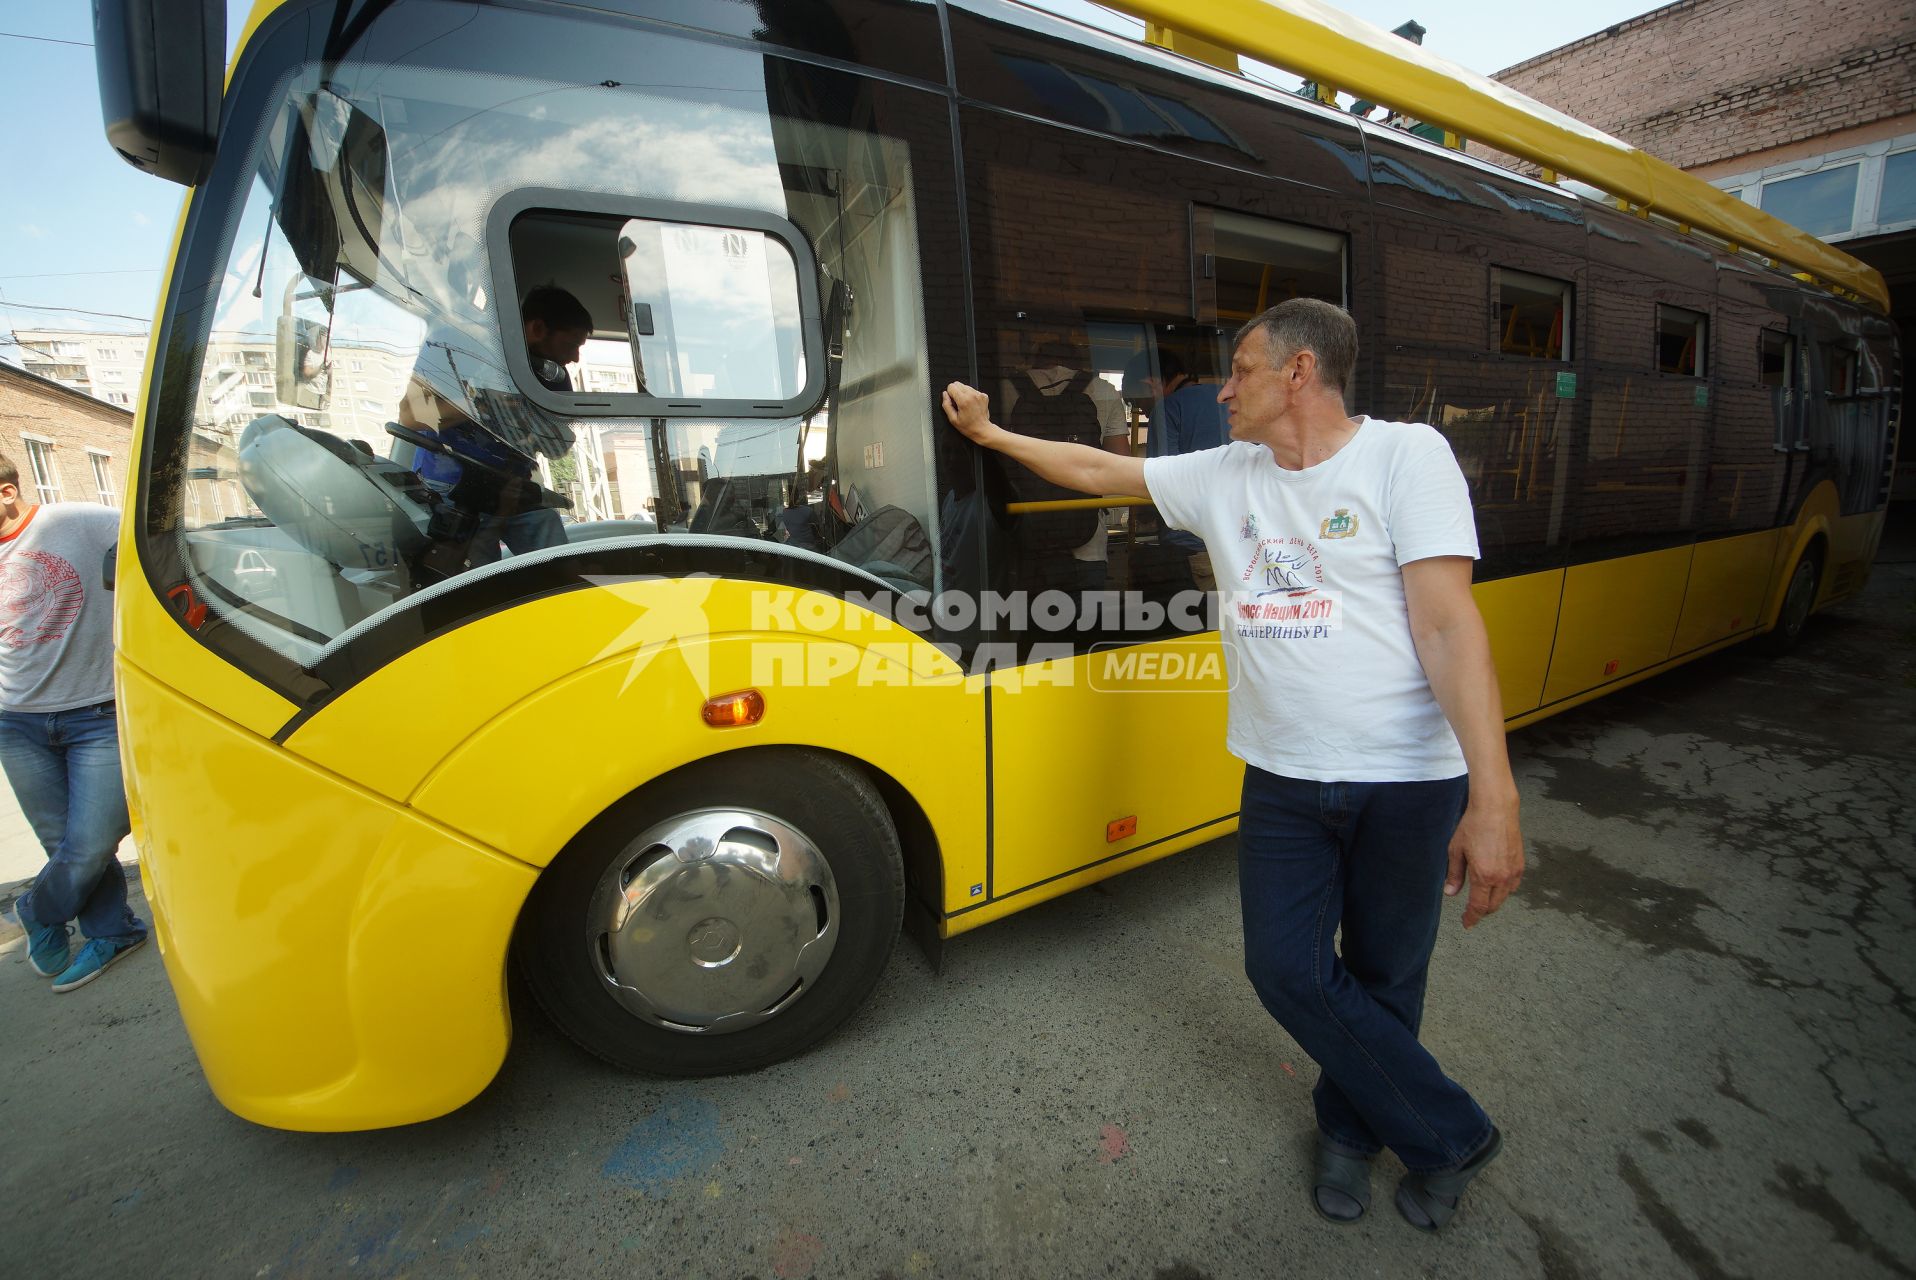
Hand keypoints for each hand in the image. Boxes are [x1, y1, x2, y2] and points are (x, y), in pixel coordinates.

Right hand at [941, 382, 1000, 446]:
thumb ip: (946, 405)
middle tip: (958, 404)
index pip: (951, 386)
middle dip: (956, 392)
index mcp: (964, 400)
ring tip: (965, 405)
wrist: (982, 429)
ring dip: (963, 393)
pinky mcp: (984, 395)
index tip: (953, 402)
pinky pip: (973, 390)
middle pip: (958, 384)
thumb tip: (944, 395)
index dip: (950, 394)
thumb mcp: (952, 419)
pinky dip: (971, 395)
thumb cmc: (969, 427)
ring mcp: (979, 394)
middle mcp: (972, 395)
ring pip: (965, 386)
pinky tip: (971, 404)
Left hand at [1445, 796, 1523, 928]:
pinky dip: (1504, 891)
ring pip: (1504, 897)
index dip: (1472, 918)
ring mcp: (1513, 872)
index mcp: (1484, 876)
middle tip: (1471, 912)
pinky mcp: (1521, 864)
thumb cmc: (1473, 826)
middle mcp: (1502, 877)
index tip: (1466, 923)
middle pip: (1493, 905)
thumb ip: (1455, 874)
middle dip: (1481, 912)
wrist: (1496, 809)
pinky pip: (1513, 886)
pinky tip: (1495, 886)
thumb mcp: (1456, 850)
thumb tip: (1451, 893)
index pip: (1478, 907)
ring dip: (1493, 902)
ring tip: (1482, 899)